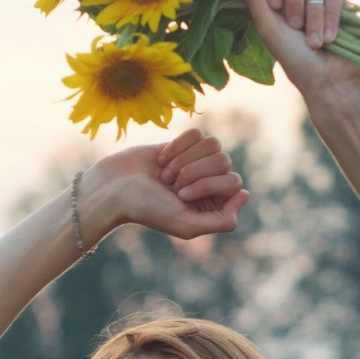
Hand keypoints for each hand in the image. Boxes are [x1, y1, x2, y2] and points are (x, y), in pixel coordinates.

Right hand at [87, 128, 248, 241]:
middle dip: (194, 171)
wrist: (114, 187)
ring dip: (184, 159)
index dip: (209, 184)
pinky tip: (161, 160)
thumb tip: (245, 194)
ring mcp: (196, 162)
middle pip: (224, 161)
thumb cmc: (147, 209)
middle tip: (171, 185)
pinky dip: (177, 146)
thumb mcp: (186, 225)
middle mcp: (208, 182)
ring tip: (165, 174)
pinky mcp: (182, 144)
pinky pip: (196, 133)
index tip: (182, 195)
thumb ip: (222, 220)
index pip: (234, 183)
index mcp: (213, 204)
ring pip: (213, 144)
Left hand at [241, 0, 359, 106]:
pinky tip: (331, 38)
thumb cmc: (294, 58)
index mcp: (273, 1)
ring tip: (315, 43)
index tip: (275, 6)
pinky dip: (332, 16)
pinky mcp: (340, 3)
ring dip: (314, 16)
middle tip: (295, 25)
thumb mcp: (268, 27)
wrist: (329, 80)